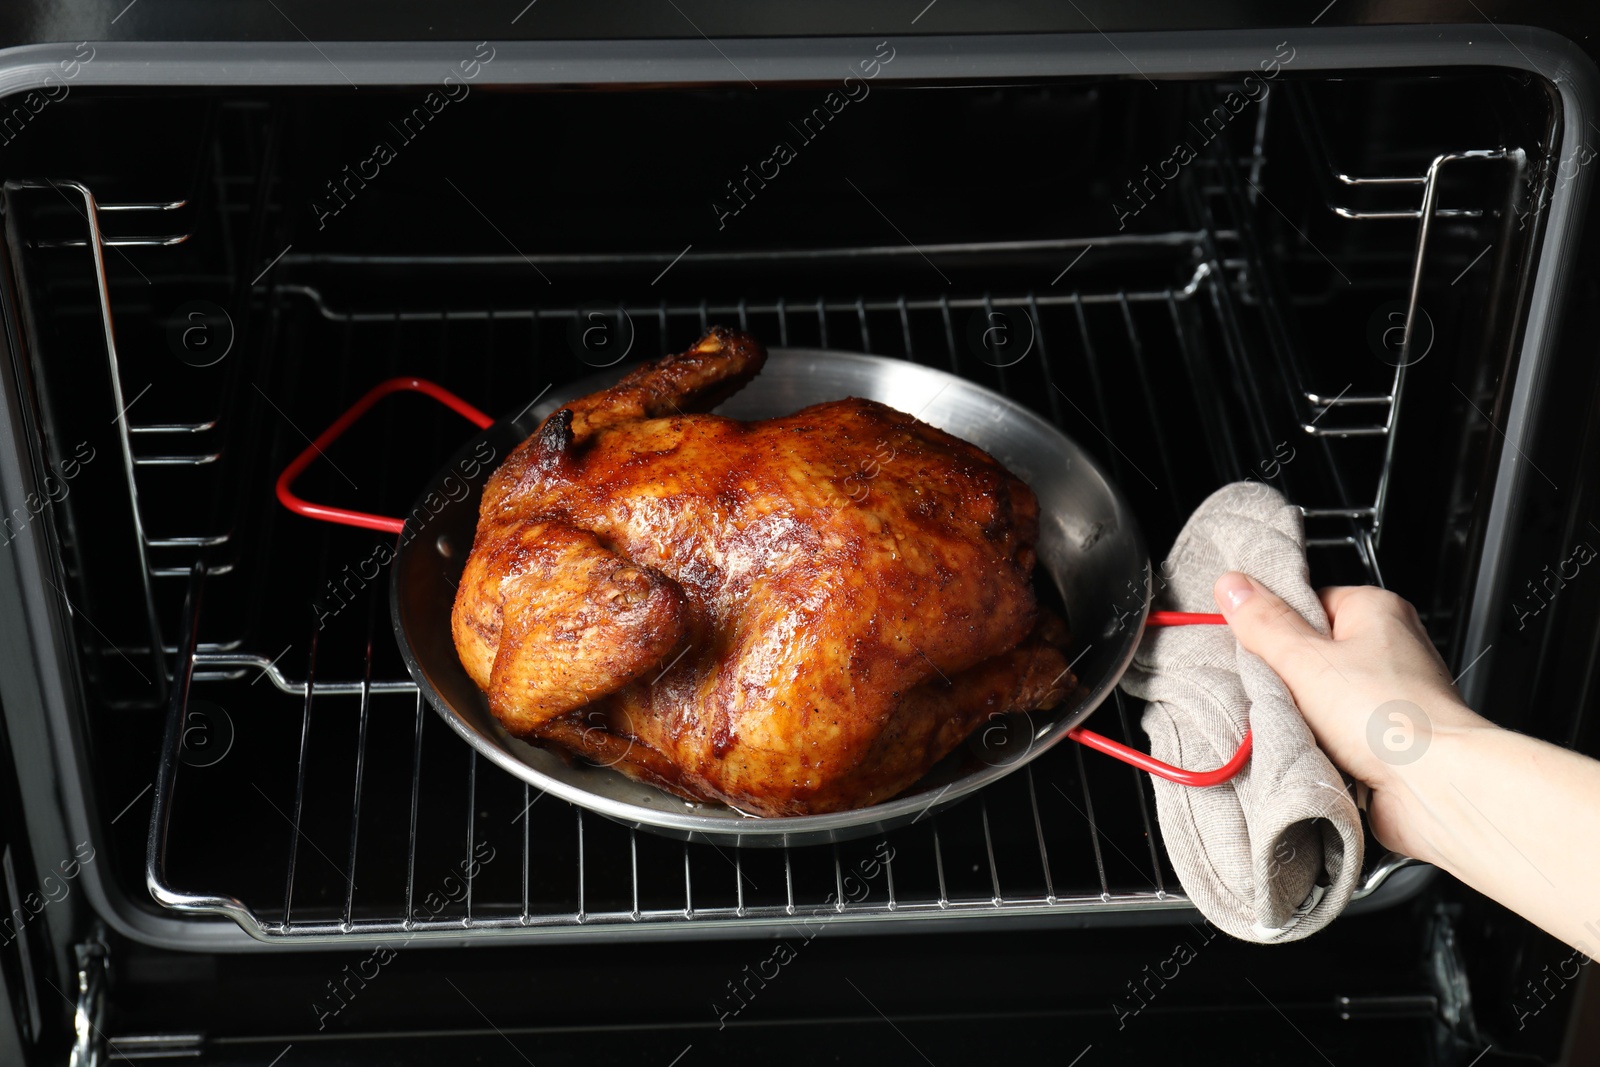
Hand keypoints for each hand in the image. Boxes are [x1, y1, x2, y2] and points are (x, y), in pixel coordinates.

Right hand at [1211, 573, 1494, 863]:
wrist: (1434, 787)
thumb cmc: (1390, 717)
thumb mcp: (1304, 660)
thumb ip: (1264, 623)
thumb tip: (1233, 587)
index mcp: (1376, 610)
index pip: (1308, 601)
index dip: (1275, 624)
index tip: (1252, 642)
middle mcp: (1390, 648)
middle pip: (1311, 651)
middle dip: (1285, 676)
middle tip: (1275, 689)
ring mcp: (1390, 694)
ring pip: (1321, 696)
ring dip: (1300, 715)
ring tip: (1298, 725)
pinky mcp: (1386, 737)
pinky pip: (1335, 732)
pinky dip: (1319, 742)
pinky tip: (1311, 749)